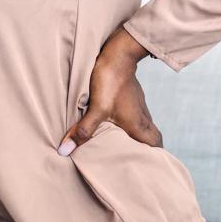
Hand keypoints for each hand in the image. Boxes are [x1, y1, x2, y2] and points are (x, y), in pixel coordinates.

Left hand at [56, 25, 161, 155]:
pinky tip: (122, 125)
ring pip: (147, 126)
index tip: (151, 167)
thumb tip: (65, 150)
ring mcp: (140, 106)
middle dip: (151, 149)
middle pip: (154, 137)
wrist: (118, 54)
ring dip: (142, 137)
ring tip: (130, 147)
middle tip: (141, 159)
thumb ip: (83, 131)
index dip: (156, 157)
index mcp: (138, 125)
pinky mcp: (134, 97)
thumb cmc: (110, 82)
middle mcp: (143, 117)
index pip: (155, 145)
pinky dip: (135, 125)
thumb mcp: (95, 108)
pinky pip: (140, 116)